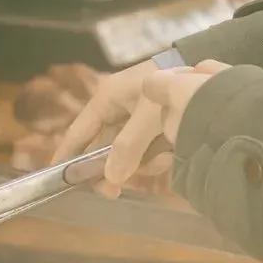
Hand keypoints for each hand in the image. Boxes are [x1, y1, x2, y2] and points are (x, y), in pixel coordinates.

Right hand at [53, 58, 229, 197]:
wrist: (206, 71)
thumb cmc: (171, 87)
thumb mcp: (149, 116)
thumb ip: (129, 147)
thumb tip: (110, 179)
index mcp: (107, 99)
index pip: (78, 132)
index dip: (66, 156)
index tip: (57, 180)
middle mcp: (117, 109)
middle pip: (103, 149)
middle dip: (113, 168)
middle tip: (115, 192)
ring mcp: (135, 118)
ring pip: (127, 153)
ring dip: (142, 162)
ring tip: (163, 157)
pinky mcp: (154, 126)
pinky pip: (146, 150)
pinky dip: (157, 155)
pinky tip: (171, 152)